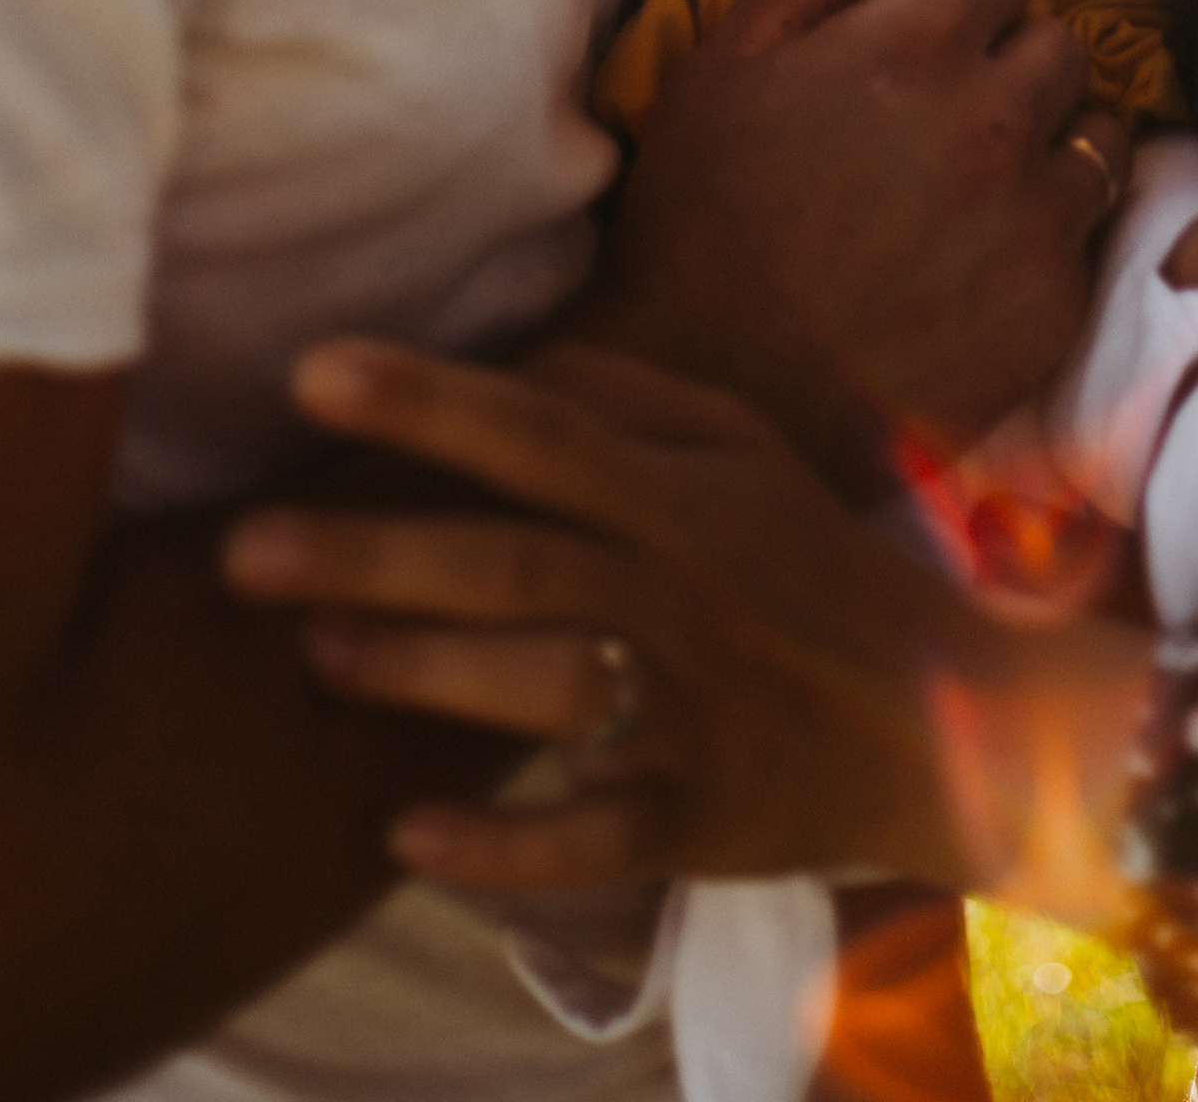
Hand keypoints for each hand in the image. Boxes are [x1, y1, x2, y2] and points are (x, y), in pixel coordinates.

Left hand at [225, 339, 1151, 908]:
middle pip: (518, 557)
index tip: (311, 372)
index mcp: (682, 492)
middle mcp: (682, 587)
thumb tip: (520, 353)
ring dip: (427, 672)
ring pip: (549, 683)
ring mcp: (693, 706)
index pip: (540, 429)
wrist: (952, 717)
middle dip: (379, 548)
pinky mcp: (701, 818)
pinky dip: (505, 845)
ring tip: (314, 657)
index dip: (428, 399)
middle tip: (245, 547)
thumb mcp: (747, 455)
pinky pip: (595, 836)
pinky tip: (407, 839)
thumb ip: (635, 396)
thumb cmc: (815, 568)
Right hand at [574, 0, 1128, 484]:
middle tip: (957, 108)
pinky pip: (1087, 239)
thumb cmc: (701, 222)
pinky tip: (983, 266)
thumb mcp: (718, 69)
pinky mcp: (1054, 306)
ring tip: (990, 186)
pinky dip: (1048, 239)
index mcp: (913, 44)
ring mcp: (1034, 216)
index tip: (936, 22)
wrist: (716, 401)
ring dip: (1053, 146)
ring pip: (1099, 138)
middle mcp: (995, 118)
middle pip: (1061, 46)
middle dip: (1014, 61)